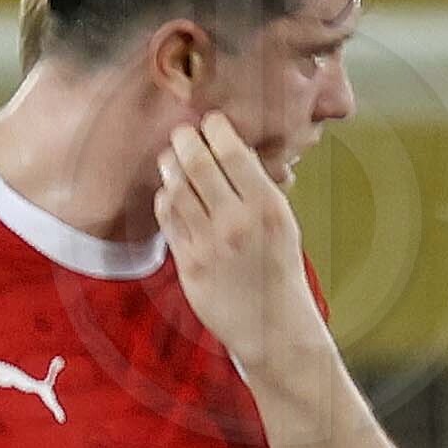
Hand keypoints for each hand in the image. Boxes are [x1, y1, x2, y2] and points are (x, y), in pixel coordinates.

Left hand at [150, 115, 323, 369]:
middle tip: (181, 132)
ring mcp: (209, 244)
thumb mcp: (282, 222)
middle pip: (198, 164)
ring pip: (177, 190)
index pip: (232, 152)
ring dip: (170, 167)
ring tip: (171, 158)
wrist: (273, 326)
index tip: (211, 122)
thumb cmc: (279, 268)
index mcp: (267, 205)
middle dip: (185, 140)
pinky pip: (168, 221)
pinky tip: (170, 193)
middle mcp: (237, 222)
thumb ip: (258, 187)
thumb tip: (233, 149)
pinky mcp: (188, 265)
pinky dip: (165, 200)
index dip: (215, 129)